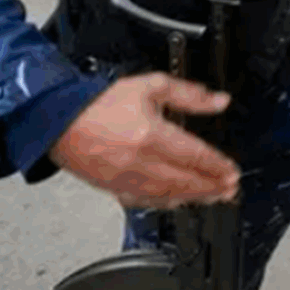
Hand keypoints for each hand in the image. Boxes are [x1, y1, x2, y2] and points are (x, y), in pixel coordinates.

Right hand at [49, 73, 239, 208]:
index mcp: (150, 134)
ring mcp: (124, 178)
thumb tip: (218, 101)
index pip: (194, 155)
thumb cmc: (98, 103)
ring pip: (167, 194)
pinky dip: (165, 203)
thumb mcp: (150, 86)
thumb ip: (188, 94)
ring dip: (194, 198)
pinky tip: (178, 202)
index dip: (217, 165)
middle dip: (211, 186)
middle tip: (230, 189)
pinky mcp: (111, 188)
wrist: (56, 119)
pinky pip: (143, 201)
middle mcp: (138, 161)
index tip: (232, 171)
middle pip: (184, 180)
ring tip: (213, 197)